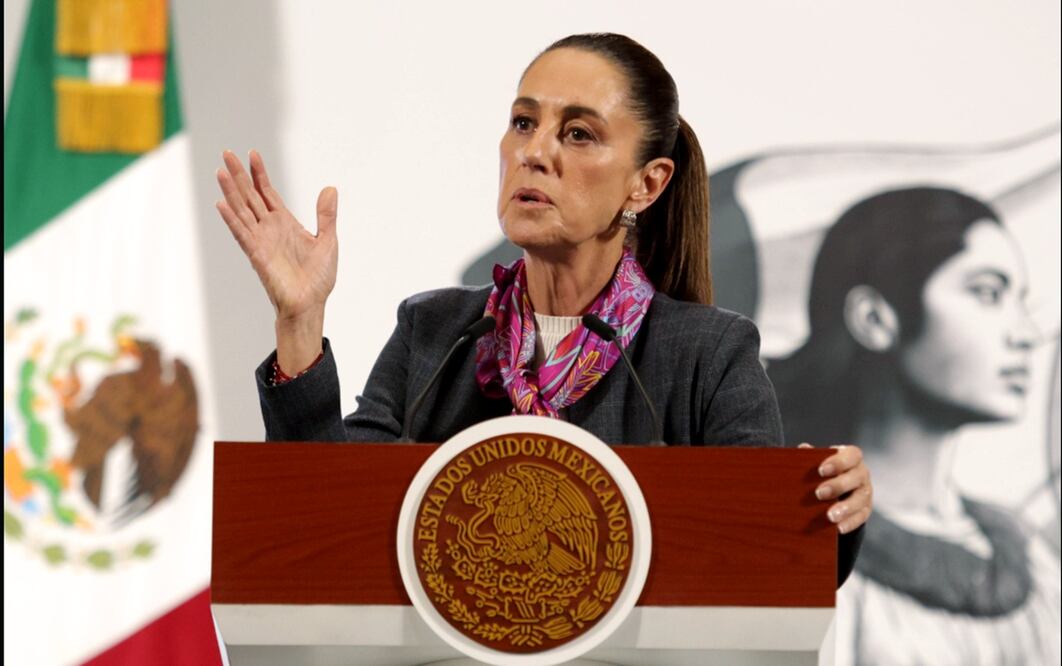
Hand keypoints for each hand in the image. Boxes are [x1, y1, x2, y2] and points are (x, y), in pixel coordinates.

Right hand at [215, 150, 337, 372]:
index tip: (252, 154)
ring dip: (231, 192)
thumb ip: (326, 215)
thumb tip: (330, 188)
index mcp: (285, 224)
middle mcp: (269, 229)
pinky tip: (222, 204)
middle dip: (239, 175)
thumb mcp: (328, 241)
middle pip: (250, 196)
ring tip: (221, 171)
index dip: (259, 174)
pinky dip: (232, 219)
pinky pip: (242, 234)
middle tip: (227, 152)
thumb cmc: (317, 279)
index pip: (267, 193)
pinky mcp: (258, 255)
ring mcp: (261, 241)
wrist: (310, 305)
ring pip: (242, 210)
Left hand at [799, 443, 872, 533]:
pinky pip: (861, 517)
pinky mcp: (865, 509)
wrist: (835, 491)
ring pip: (860, 499)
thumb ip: (811, 457)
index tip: (821, 470)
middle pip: (856, 477)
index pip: (852, 455)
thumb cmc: (823, 472)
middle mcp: (861, 473)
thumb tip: (803, 449)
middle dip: (838, 486)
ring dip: (845, 508)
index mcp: (851, 458)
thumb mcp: (817, 463)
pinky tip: (838, 527)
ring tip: (830, 516)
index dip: (839, 462)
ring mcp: (865, 492)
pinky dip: (850, 522)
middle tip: (819, 493)